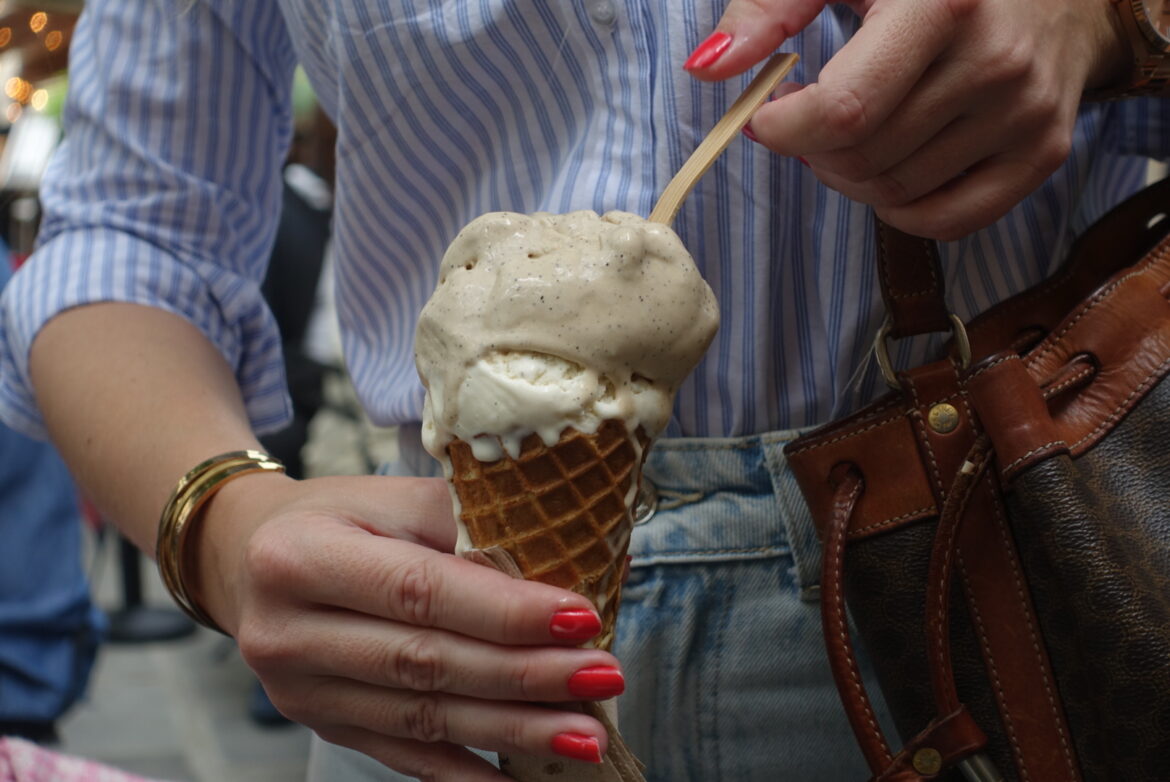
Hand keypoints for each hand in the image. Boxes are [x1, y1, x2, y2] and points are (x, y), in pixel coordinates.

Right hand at [195, 472, 620, 779]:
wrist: (247, 558)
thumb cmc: (337, 517)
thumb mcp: (389, 497)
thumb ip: (468, 521)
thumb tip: (567, 558)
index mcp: (301, 556)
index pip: (419, 591)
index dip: (504, 611)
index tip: (581, 617)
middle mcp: (288, 632)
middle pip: (425, 663)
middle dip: (526, 676)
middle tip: (604, 676)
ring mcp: (300, 691)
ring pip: (422, 719)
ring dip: (512, 731)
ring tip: (586, 734)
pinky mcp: (321, 724)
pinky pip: (403, 755)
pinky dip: (466, 770)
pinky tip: (521, 777)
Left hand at [686, 0, 1130, 239]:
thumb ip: (771, 7)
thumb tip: (707, 66)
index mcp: (944, 4)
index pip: (844, 111)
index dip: (786, 128)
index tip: (766, 117)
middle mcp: (995, 61)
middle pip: (862, 157)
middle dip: (812, 151)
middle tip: (809, 123)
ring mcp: (1026, 112)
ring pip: (895, 192)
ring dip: (849, 178)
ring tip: (850, 137)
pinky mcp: (1043, 152)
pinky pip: (948, 221)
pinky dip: (898, 209)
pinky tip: (887, 169)